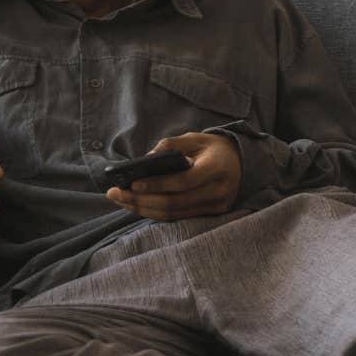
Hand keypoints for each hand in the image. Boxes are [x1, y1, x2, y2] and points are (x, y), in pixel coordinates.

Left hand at [105, 131, 242, 220]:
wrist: (241, 162)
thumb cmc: (213, 148)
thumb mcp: (194, 138)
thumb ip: (170, 146)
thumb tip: (143, 162)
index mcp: (217, 168)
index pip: (183, 181)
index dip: (157, 185)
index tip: (132, 184)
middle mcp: (219, 191)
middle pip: (174, 203)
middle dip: (140, 200)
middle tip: (114, 193)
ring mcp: (216, 207)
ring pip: (173, 214)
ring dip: (143, 208)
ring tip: (120, 199)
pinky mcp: (211, 215)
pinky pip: (177, 217)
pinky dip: (154, 212)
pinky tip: (136, 205)